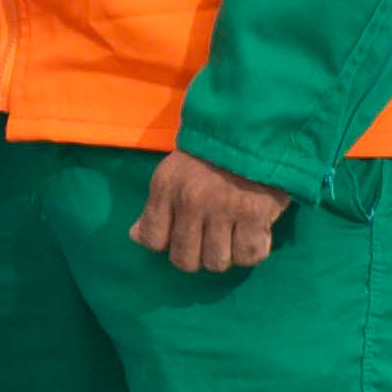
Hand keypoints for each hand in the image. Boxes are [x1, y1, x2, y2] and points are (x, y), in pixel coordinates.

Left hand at [132, 150, 288, 276]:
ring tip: (233, 238)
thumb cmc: (210, 154)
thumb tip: (135, 236)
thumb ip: (155, 207)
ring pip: (216, 262)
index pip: (153, 240)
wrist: (253, 129)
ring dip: (226, 256)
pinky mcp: (255, 214)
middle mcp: (191, 201)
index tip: (182, 238)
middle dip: (197, 258)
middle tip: (210, 243)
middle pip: (185, 260)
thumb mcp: (172, 173)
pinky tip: (254, 235)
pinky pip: (249, 255)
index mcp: (166, 188)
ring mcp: (223, 209)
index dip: (167, 246)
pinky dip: (252, 252)